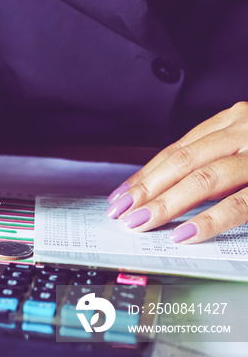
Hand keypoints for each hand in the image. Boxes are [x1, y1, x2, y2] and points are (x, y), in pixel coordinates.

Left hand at [106, 102, 247, 242]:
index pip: (176, 150)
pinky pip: (239, 204)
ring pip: (203, 180)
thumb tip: (168, 190)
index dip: (144, 174)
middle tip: (121, 211)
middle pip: (182, 162)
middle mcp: (243, 131)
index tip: (120, 195)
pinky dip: (209, 220)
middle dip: (146, 190)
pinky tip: (185, 234)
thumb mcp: (247, 144)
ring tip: (141, 222)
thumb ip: (215, 159)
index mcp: (233, 122)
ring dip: (167, 204)